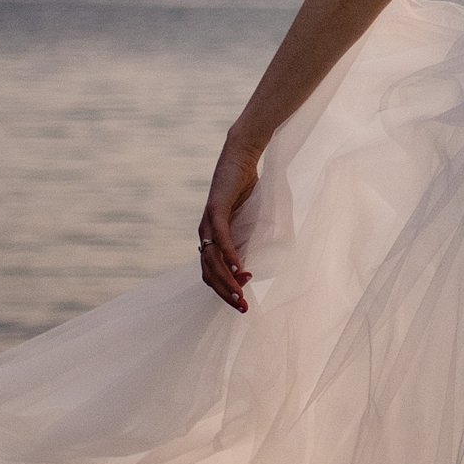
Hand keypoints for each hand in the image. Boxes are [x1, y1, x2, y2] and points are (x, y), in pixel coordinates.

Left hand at [196, 136, 260, 308]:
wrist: (242, 155)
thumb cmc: (249, 187)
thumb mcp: (251, 221)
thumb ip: (250, 240)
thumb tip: (258, 263)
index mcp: (211, 238)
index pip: (212, 273)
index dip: (225, 290)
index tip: (243, 302)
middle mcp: (205, 233)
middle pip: (209, 273)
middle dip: (226, 293)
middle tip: (243, 308)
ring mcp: (208, 222)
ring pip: (212, 260)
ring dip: (227, 280)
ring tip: (242, 294)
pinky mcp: (216, 210)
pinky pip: (221, 238)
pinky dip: (229, 255)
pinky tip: (239, 269)